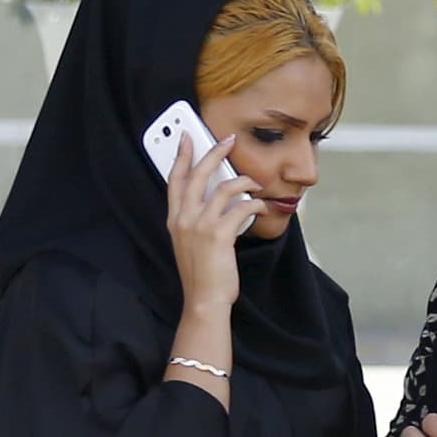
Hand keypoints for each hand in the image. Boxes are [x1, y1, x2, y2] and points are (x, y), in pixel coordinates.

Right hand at [164, 131, 260, 319]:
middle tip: (228, 140)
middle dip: (213, 153)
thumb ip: (196, 221)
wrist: (204, 298)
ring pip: (223, 187)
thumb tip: (217, 202)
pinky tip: (262, 207)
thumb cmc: (202, 273)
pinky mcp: (219, 234)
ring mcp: (200, 225)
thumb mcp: (191, 242)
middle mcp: (184, 218)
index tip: (187, 138)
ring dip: (245, 181)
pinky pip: (241, 207)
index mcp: (174, 218)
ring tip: (257, 184)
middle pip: (197, 175)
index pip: (174, 179)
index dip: (180, 156)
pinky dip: (255, 204)